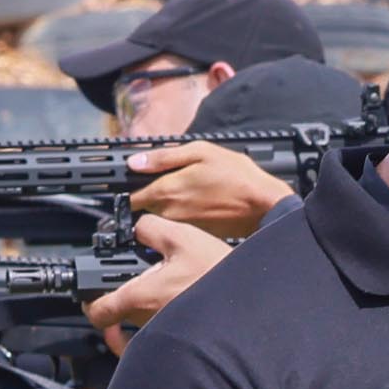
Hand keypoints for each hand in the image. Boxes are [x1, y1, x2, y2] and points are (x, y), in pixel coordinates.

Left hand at [88, 213, 222, 345]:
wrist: (249, 299)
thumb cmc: (218, 275)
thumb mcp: (182, 237)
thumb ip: (151, 229)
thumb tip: (138, 227)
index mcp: (141, 297)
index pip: (98, 311)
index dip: (89, 300)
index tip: (91, 292)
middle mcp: (147, 322)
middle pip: (116, 320)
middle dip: (115, 302)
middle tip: (122, 286)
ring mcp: (162, 335)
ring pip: (134, 331)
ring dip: (135, 315)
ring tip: (146, 296)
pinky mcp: (178, 343)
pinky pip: (153, 347)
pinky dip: (148, 338)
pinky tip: (156, 324)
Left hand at [125, 140, 294, 236]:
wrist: (263, 206)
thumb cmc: (237, 177)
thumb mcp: (201, 152)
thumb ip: (164, 158)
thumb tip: (135, 162)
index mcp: (167, 190)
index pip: (130, 198)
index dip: (125, 191)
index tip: (125, 186)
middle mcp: (169, 213)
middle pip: (142, 209)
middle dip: (144, 199)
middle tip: (158, 185)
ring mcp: (181, 227)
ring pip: (158, 219)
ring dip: (162, 209)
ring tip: (182, 194)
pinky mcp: (193, 235)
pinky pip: (175, 227)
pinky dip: (178, 218)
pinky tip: (195, 206)